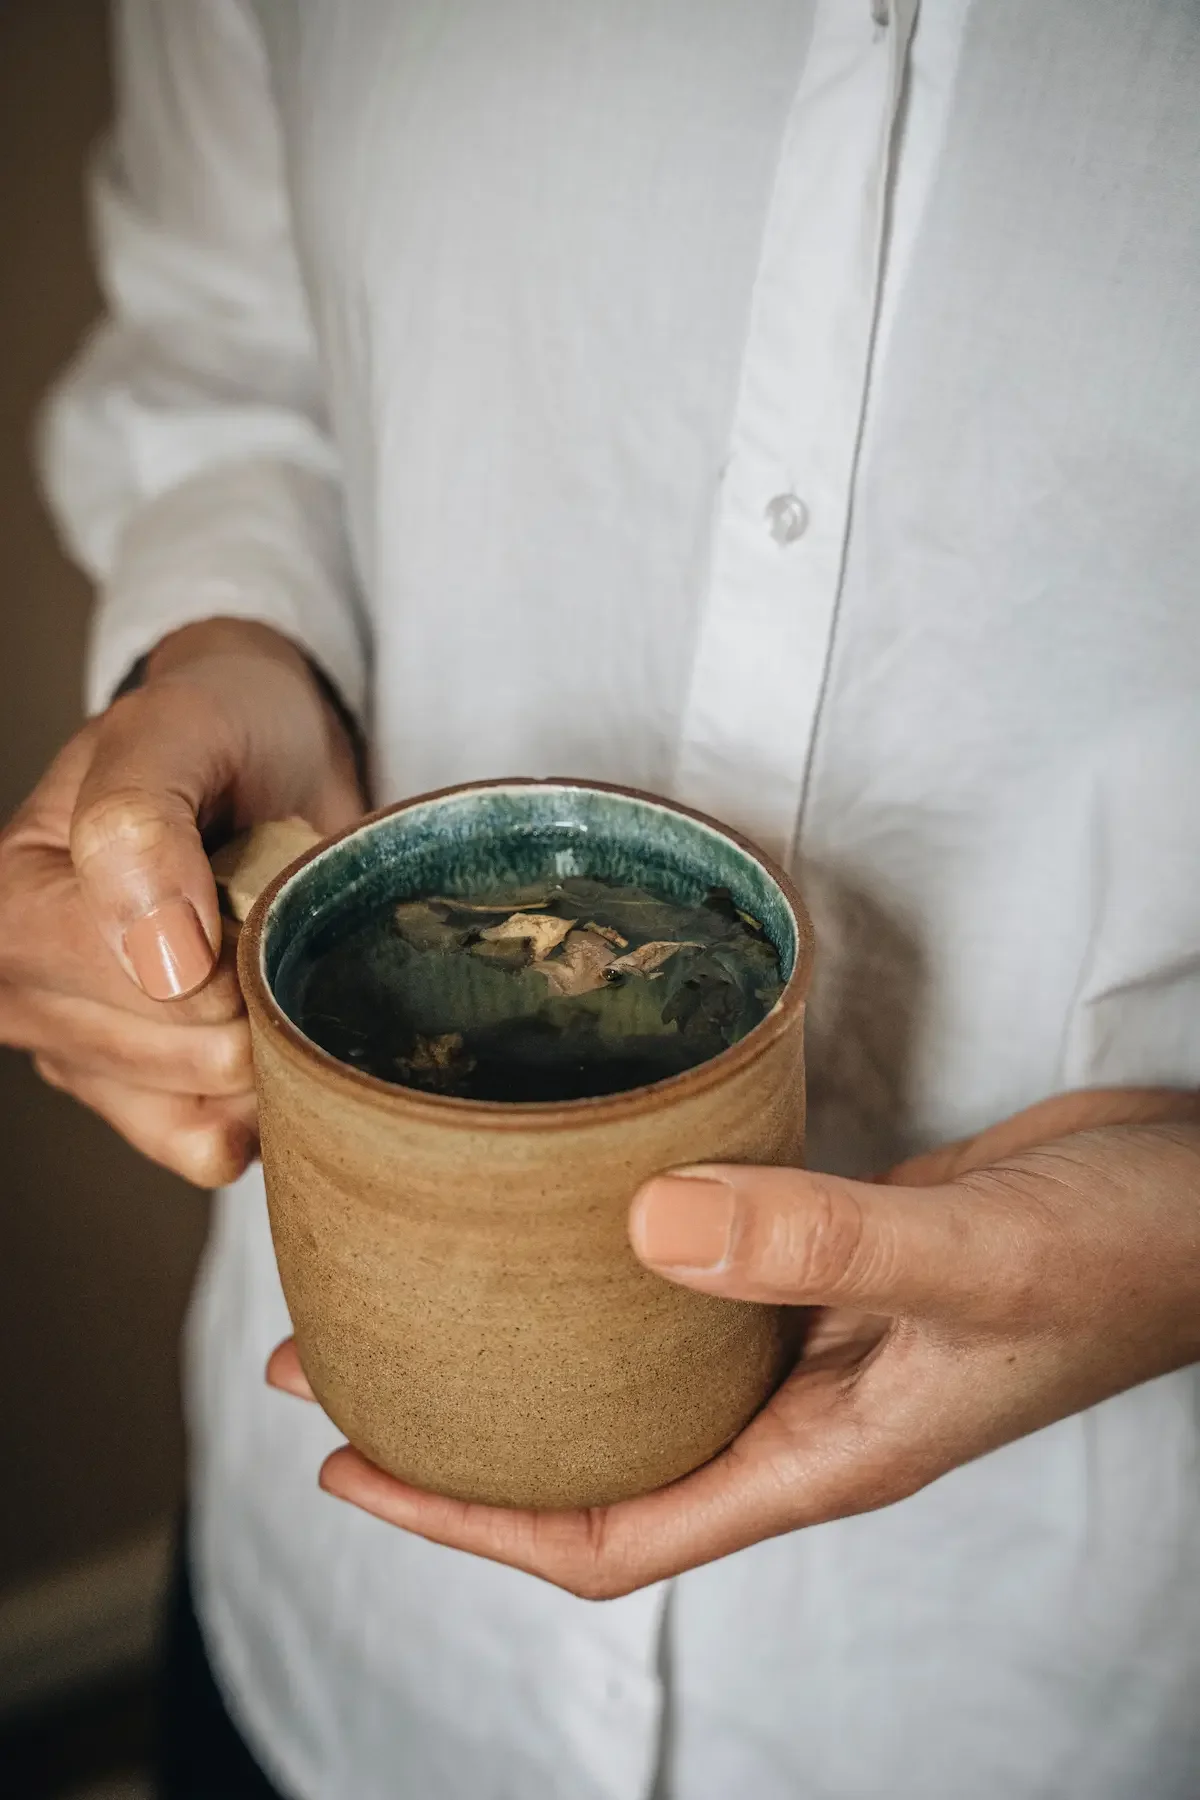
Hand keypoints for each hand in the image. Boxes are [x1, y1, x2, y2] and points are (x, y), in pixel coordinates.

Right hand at [0, 619, 361, 1183]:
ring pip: (203, 1108)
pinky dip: (265, 1104)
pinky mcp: (145, 1103)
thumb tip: (159, 958)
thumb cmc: (217, 730)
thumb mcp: (178, 727)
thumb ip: (140, 820)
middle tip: (266, 914)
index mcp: (8, 905)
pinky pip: (211, 1148)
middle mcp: (22, 995)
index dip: (217, 944)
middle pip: (179, 1054)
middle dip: (254, 991)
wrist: (267, 754)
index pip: (126, 976)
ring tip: (267, 958)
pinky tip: (270, 1033)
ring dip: (269, 1041)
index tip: (243, 878)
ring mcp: (82, 1058)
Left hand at [269, 1084, 1199, 1595]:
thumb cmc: (1125, 1254)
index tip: (350, 1465)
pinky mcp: (830, 1260)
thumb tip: (644, 1228)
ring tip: (419, 1283)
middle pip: (596, 1452)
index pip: (609, 1531)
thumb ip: (819, 1243)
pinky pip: (695, 1278)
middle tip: (340, 1360)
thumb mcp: (970, 1259)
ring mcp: (816, 1335)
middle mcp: (800, 1410)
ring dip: (529, 1337)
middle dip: (464, 1425)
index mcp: (820, 1455)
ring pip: (638, 1364)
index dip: (470, 1516)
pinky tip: (564, 1211)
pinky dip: (614, 1260)